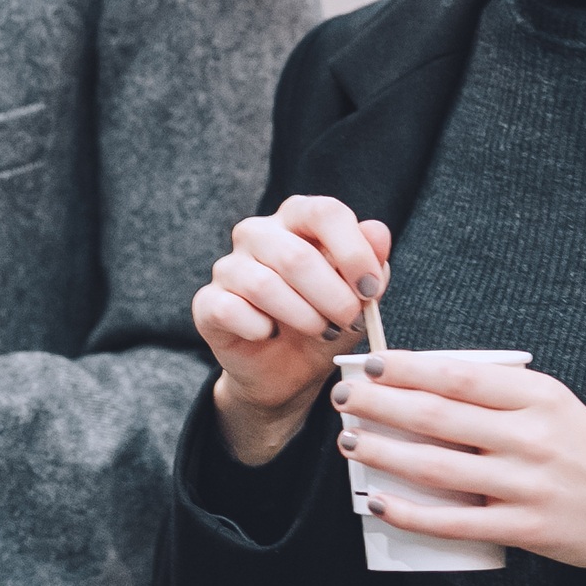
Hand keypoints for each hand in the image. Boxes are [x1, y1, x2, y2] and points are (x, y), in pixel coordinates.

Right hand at [194, 195, 391, 465]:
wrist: (288, 372)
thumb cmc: (326, 321)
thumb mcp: (358, 298)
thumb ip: (370, 264)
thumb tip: (378, 233)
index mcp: (296, 220)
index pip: (324, 213)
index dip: (353, 251)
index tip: (371, 290)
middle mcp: (257, 234)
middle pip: (296, 255)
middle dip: (332, 296)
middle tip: (350, 321)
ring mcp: (229, 268)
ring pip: (263, 284)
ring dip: (303, 316)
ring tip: (321, 332)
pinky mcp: (208, 303)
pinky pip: (231, 310)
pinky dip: (260, 329)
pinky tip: (272, 336)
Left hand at [333, 351, 585, 579]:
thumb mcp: (557, 405)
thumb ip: (501, 395)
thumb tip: (428, 386)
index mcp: (538, 396)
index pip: (458, 374)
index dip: (407, 368)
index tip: (370, 364)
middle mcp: (530, 436)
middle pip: (438, 415)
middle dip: (382, 405)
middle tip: (345, 400)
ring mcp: (527, 484)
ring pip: (437, 465)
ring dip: (385, 453)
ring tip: (351, 444)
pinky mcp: (527, 529)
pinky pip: (456, 520)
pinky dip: (413, 512)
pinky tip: (381, 502)